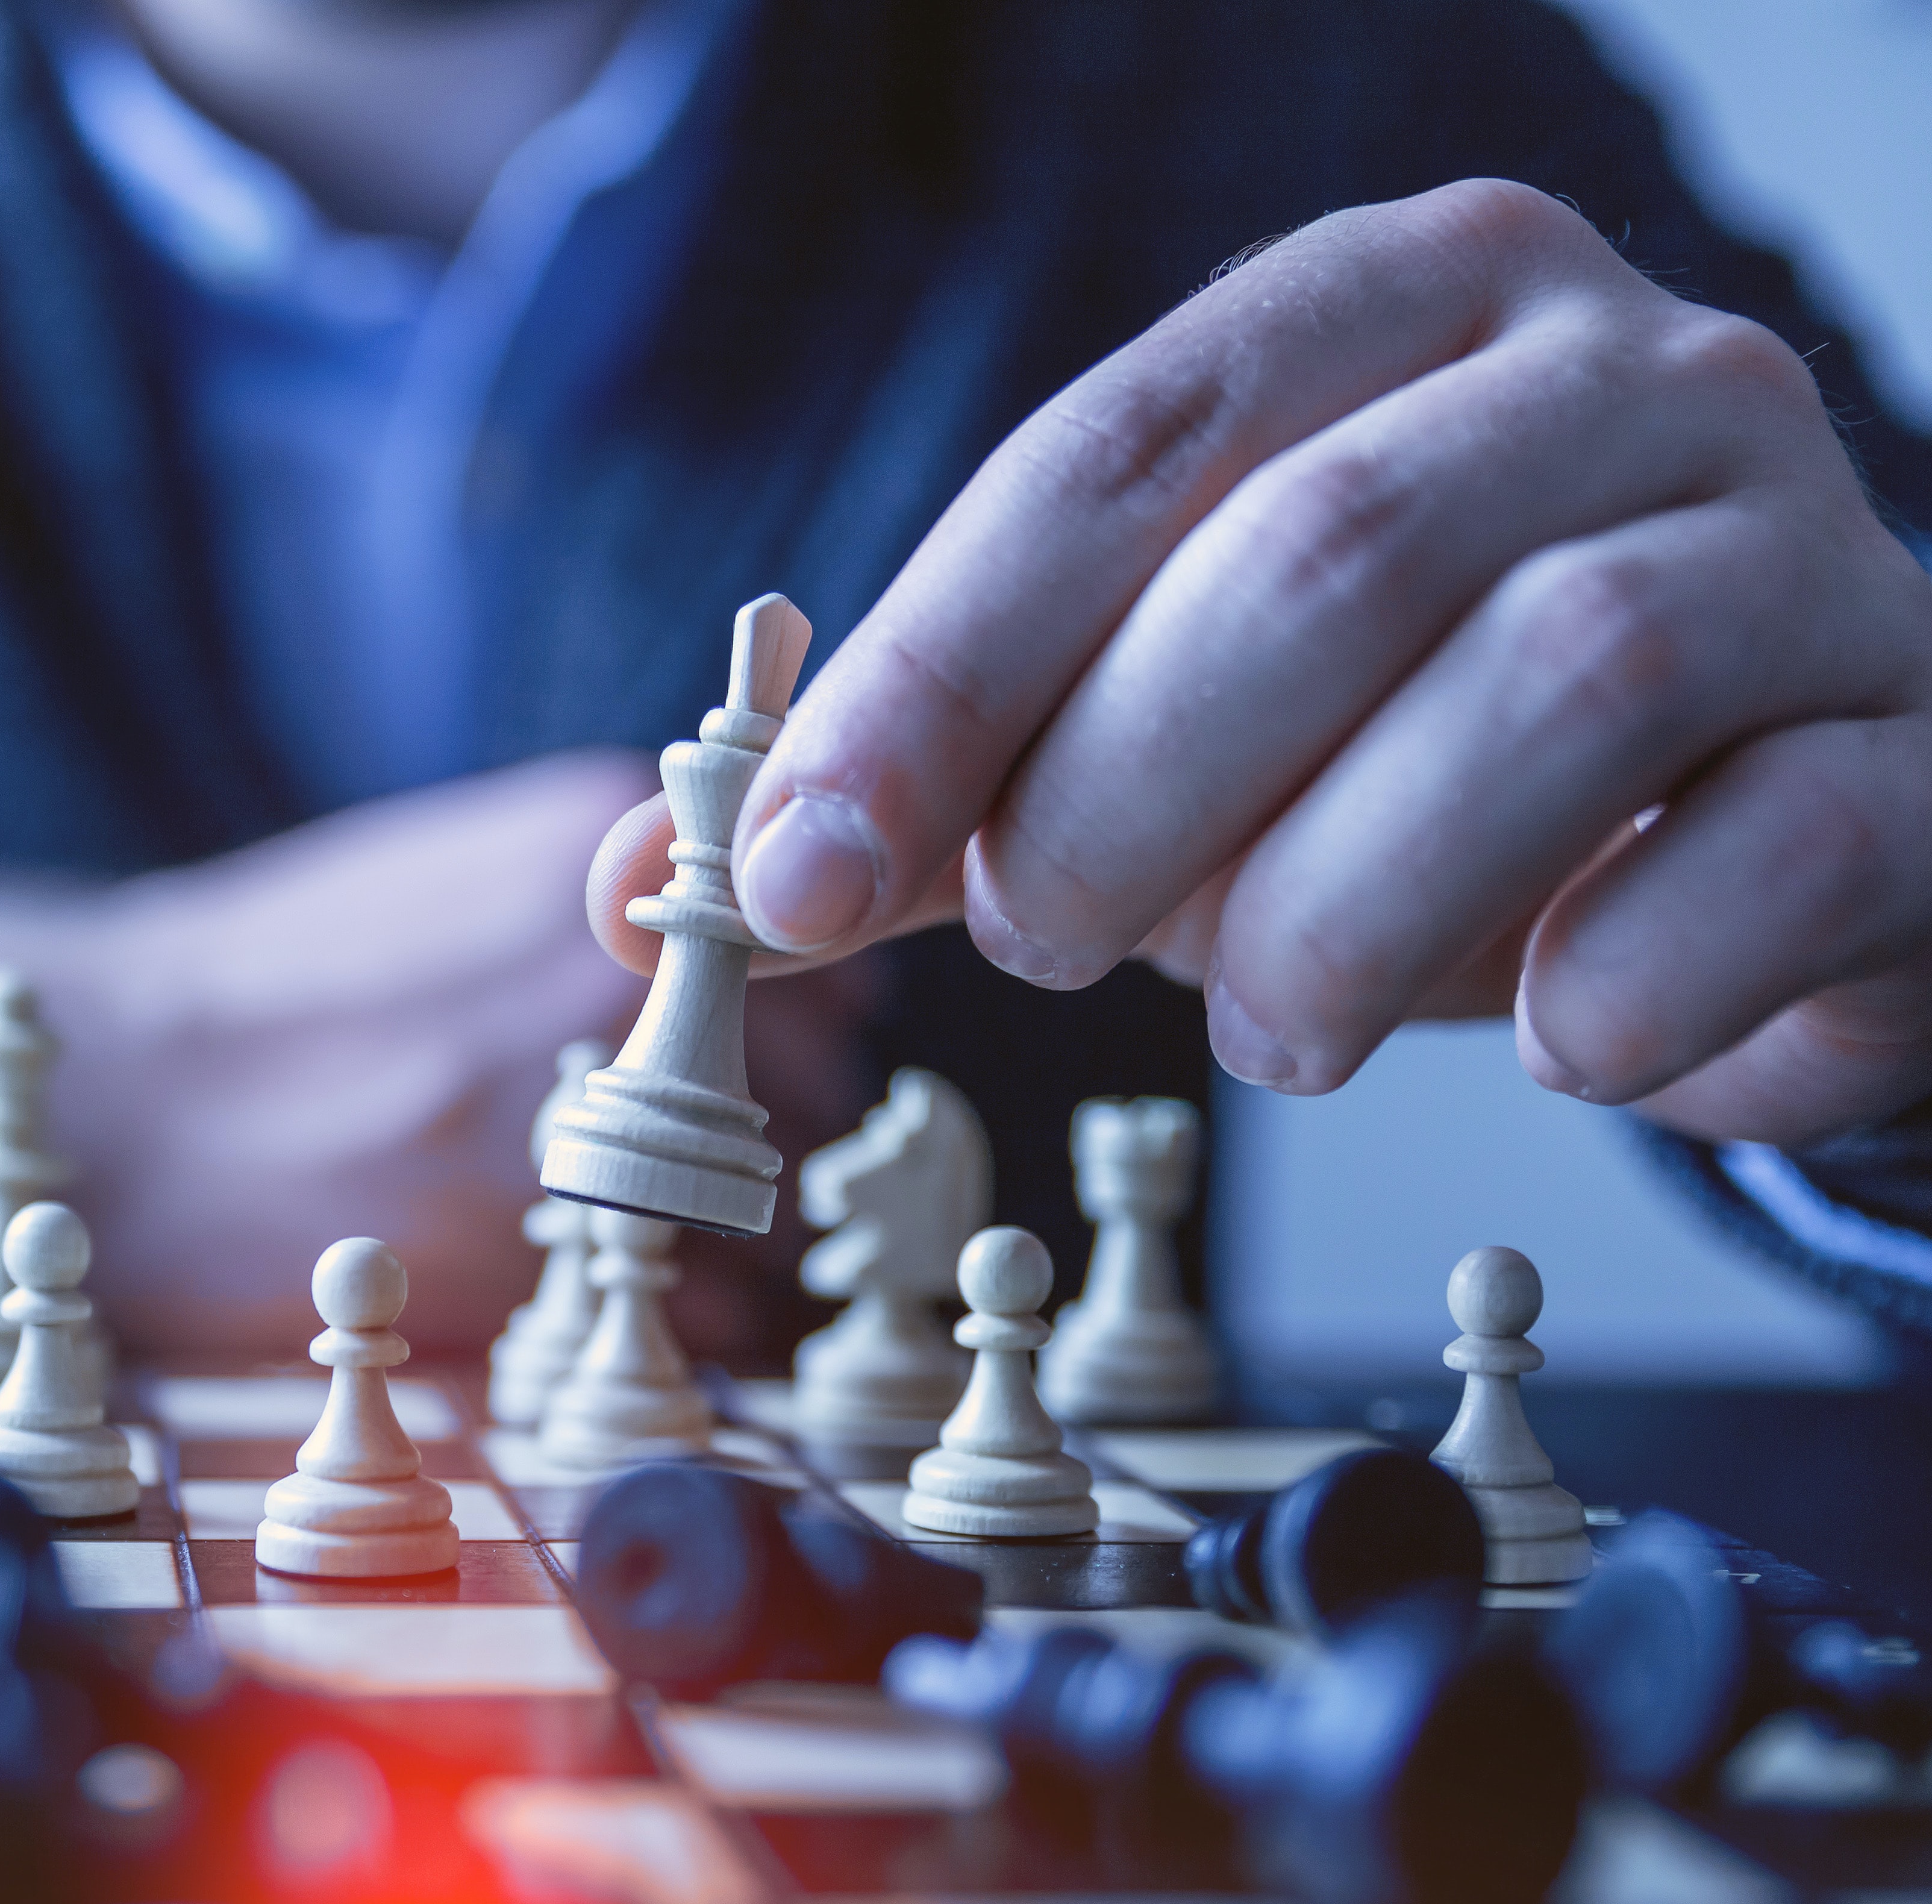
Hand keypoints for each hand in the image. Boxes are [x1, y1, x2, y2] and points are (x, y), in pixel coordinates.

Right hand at [0, 751, 870, 1358]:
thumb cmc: (274, 992)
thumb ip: (601, 906)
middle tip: (672, 1174)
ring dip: (732, 1246)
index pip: (825, 954)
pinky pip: (709, 1314)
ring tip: (630, 1245)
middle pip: (814, 1086)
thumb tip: (741, 961)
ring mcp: (579, 1112)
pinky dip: (688, 1331)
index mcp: (597, 855)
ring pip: (774, 1212)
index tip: (744, 1068)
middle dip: (764, 1142)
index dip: (793, 1030)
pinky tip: (595, 1302)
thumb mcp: (448, 876)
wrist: (120, 1095)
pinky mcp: (536, 1252)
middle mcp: (611, 974)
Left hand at [591, 180, 1931, 1146]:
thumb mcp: (1159, 742)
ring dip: (1343, 909)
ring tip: (1263, 1027)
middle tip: (1055, 946)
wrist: (1761, 836)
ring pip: (1561, 680)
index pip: (1118, 452)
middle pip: (1326, 553)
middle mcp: (1621, 378)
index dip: (934, 673)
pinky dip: (1619, 985)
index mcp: (1398, 313)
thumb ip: (930, 794)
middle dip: (1128, 795)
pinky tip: (1546, 1040)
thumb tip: (650, 885)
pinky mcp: (1920, 749)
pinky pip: (1780, 849)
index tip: (792, 878)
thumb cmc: (1418, 771)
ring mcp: (1807, 546)